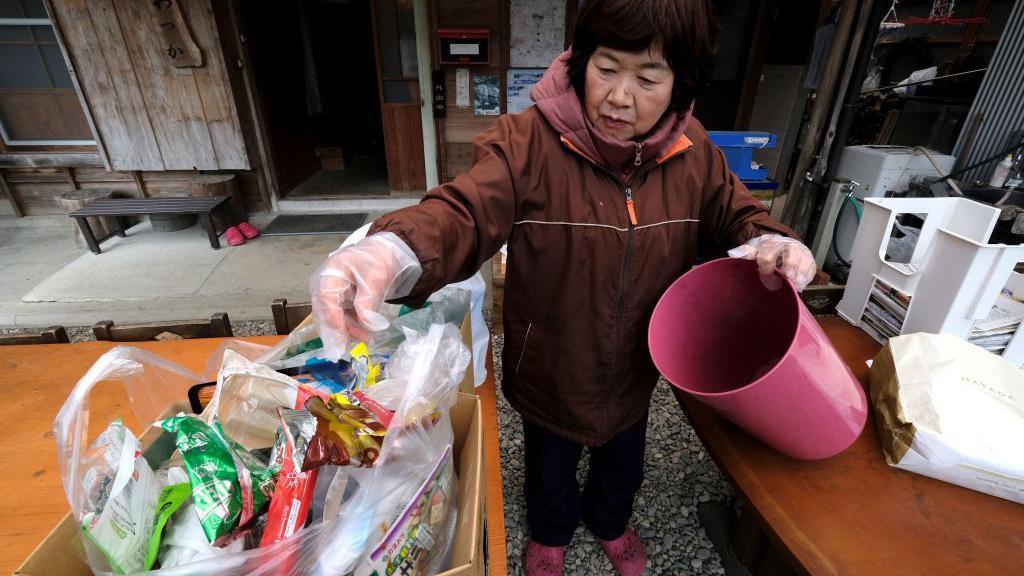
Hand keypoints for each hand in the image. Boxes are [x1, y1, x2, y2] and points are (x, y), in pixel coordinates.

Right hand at [310, 233, 420, 359]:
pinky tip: (362, 333)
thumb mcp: (376, 278)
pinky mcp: (337, 299)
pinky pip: (339, 316)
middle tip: (346, 349)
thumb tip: (366, 324)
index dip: (333, 320)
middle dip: (336, 331)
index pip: (326, 299)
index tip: (341, 337)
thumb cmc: (378, 260)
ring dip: (345, 331)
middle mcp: (324, 283)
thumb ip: (368, 300)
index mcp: (331, 272)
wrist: (383, 252)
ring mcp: (329, 292)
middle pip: (323, 311)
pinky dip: (348, 326)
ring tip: (365, 339)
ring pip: (330, 317)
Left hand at [728, 234, 815, 291]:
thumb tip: (732, 253)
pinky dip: (807, 278)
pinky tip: (800, 286)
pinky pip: (811, 269)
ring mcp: (801, 252)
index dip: (766, 270)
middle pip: (790, 259)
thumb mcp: (754, 248)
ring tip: (794, 286)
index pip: (768, 257)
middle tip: (784, 281)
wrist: (781, 242)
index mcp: (772, 243)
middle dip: (787, 271)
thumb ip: (745, 251)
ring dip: (799, 276)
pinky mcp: (810, 259)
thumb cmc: (766, 249)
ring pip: (803, 263)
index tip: (765, 278)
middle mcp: (789, 245)